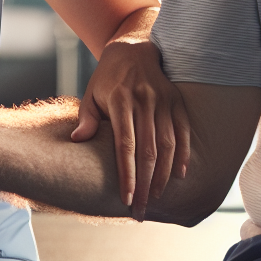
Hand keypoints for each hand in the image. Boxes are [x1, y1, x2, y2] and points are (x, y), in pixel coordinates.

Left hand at [72, 39, 189, 219]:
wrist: (132, 49)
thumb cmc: (107, 78)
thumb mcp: (91, 94)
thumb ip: (87, 118)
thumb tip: (77, 140)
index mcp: (120, 101)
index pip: (125, 146)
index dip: (127, 175)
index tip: (127, 199)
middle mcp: (144, 101)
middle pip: (148, 151)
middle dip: (145, 184)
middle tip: (141, 211)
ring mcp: (163, 100)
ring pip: (167, 145)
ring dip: (163, 175)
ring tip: (156, 198)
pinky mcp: (176, 100)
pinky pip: (183, 132)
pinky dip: (182, 155)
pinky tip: (178, 175)